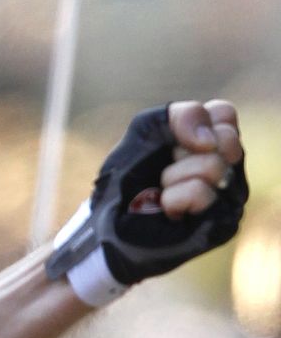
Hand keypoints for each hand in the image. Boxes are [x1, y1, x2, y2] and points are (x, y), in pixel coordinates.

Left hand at [47, 100, 246, 288]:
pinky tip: (167, 209)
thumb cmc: (127, 178)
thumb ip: (181, 114)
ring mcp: (230, 196)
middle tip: (164, 171)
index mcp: (214, 143)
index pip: (223, 114)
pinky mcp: (223, 222)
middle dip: (181, 151)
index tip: (170, 143)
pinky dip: (174, 197)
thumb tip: (209, 140)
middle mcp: (229, 167)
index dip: (192, 123)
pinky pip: (202, 192)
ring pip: (214, 166)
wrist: (108, 224)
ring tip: (163, 192)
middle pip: (224, 138)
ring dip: (174, 176)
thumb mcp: (145, 131)